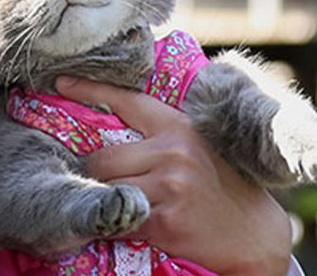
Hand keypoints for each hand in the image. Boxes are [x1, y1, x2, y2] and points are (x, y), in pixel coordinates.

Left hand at [56, 77, 292, 275]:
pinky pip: (118, 218)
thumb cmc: (223, 187)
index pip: (127, 100)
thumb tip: (115, 125)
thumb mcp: (199, 147)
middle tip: (101, 182)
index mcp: (180, 126)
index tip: (61, 82)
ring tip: (118, 203)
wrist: (255, 235)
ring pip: (106, 188)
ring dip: (104, 198)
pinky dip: (114, 222)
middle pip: (103, 157)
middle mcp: (174, 151)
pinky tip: (127, 224)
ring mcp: (170, 185)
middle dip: (96, 173)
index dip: (91, 89)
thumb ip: (164, 135)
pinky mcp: (164, 220)